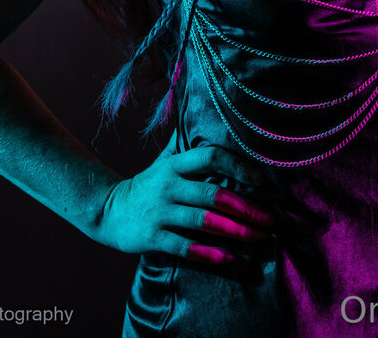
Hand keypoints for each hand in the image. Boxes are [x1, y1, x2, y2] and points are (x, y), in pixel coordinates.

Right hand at [91, 134, 275, 263]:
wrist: (107, 210)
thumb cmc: (147, 185)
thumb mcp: (164, 161)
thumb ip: (188, 146)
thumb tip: (213, 120)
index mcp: (175, 164)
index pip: (210, 156)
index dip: (237, 165)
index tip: (260, 179)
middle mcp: (168, 185)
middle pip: (213, 194)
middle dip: (245, 207)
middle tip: (270, 218)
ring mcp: (160, 212)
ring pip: (203, 221)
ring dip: (234, 231)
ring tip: (258, 237)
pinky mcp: (152, 237)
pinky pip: (185, 247)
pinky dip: (208, 253)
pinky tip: (229, 257)